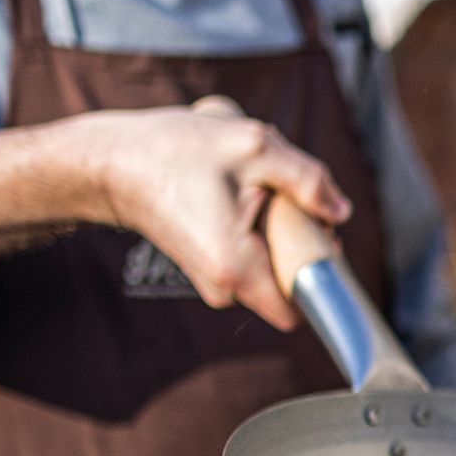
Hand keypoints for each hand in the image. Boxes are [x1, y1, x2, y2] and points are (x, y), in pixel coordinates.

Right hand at [94, 100, 350, 331]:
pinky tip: (238, 195)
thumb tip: (341, 211)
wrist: (114, 162)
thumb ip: (308, 180)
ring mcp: (216, 283)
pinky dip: (261, 229)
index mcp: (237, 270)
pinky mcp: (211, 270)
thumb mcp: (254, 147)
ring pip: (276, 265)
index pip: (304, 308)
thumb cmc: (175, 151)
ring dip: (281, 229)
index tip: (318, 231)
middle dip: (304, 239)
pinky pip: (257, 258)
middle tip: (282, 195)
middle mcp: (225, 290)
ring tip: (251, 189)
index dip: (324, 270)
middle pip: (295, 280)